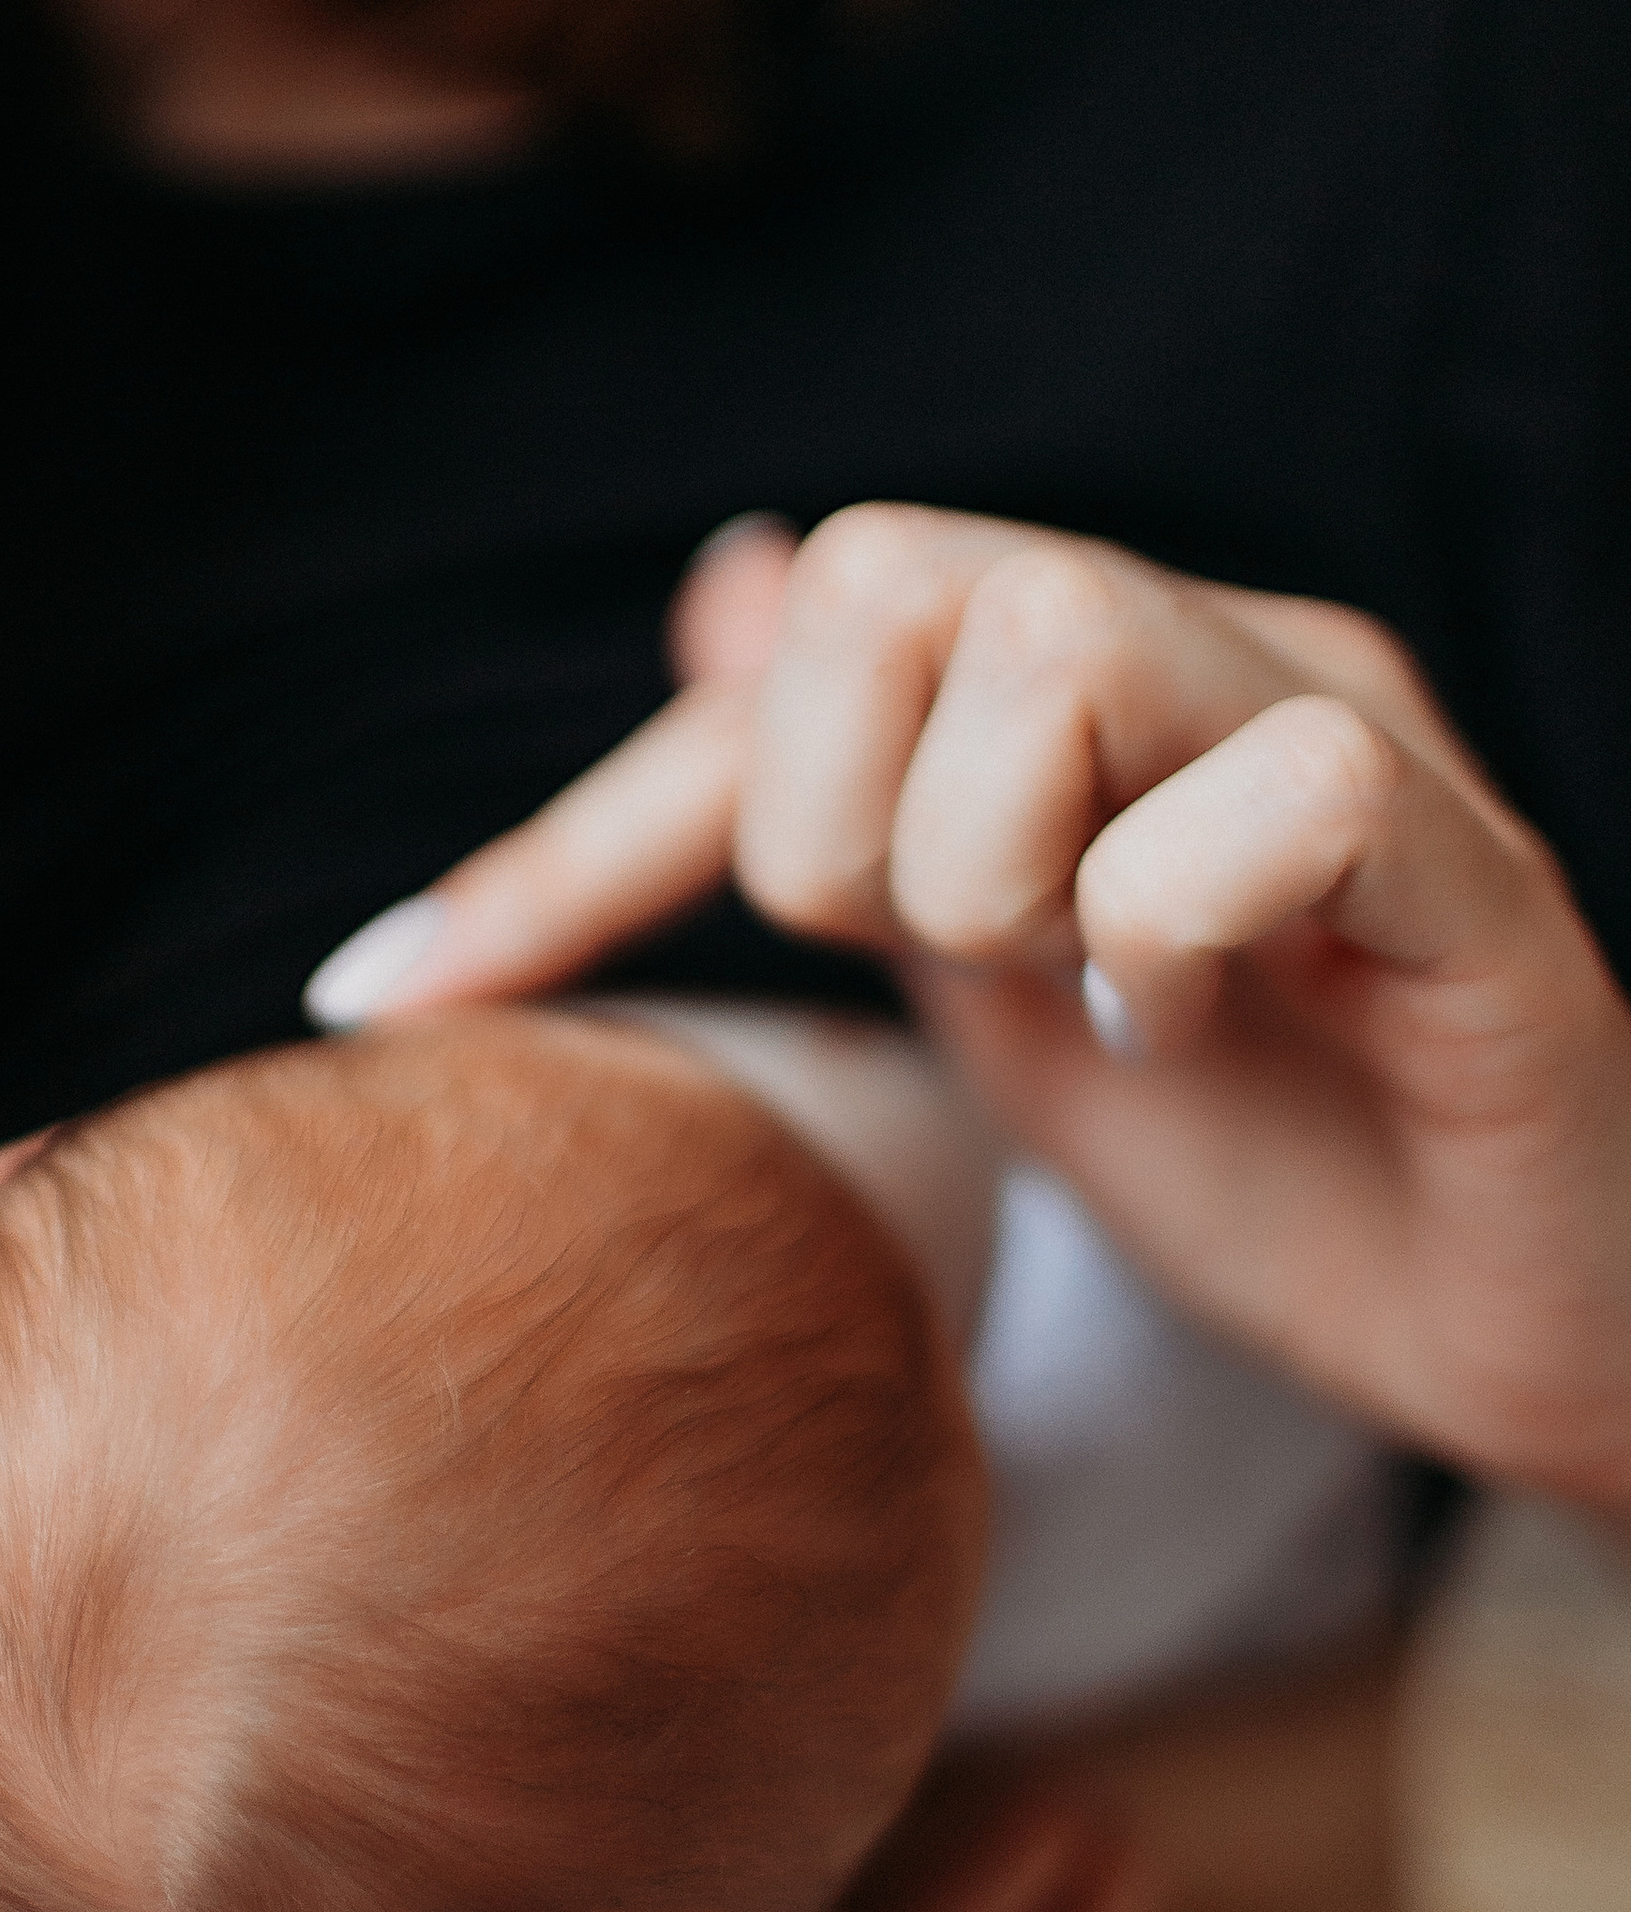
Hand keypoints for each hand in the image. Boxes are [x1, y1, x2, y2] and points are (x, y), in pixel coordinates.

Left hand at [308, 505, 1630, 1499]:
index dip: (580, 836)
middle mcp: (1221, 647)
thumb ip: (859, 806)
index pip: (777, 653)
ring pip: (1055, 636)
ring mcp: (1351, 740)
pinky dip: (1176, 924)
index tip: (394, 999)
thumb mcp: (997, 986)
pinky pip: (1270, 788)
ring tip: (1107, 996)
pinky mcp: (1471, 876)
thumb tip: (722, 582)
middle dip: (847, 822)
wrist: (1527, 1333)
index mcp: (1093, 676)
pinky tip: (1209, 1026)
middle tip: (967, 970)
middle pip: (891, 578)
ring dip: (1005, 872)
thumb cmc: (1271, 1153)